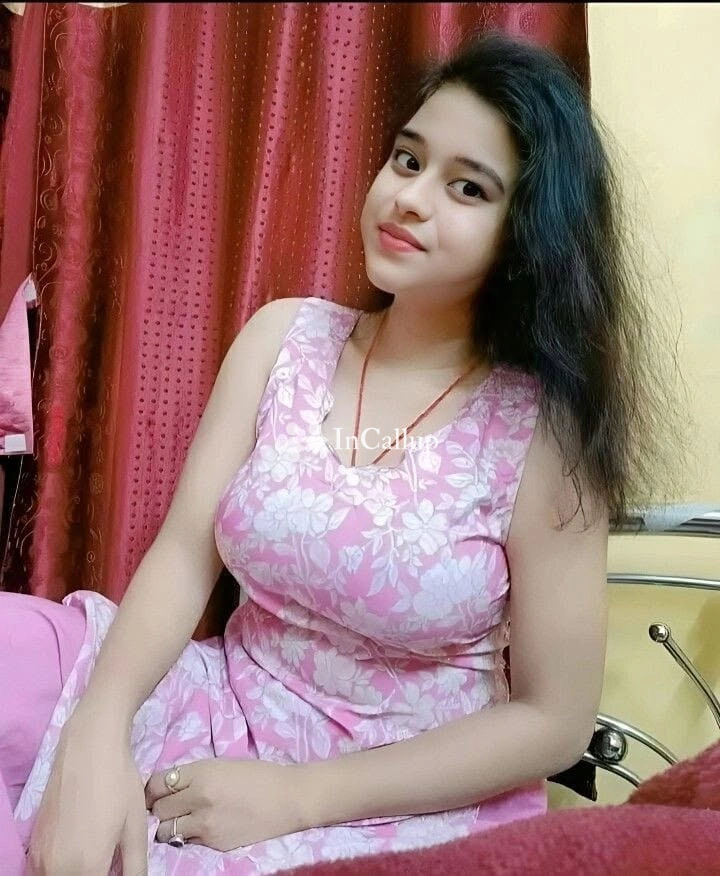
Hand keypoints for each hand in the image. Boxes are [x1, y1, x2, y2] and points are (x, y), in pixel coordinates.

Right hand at [26, 722, 146, 875]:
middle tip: (112, 855)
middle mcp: (56, 870)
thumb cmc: (118, 784)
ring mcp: (40, 857)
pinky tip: (82, 842)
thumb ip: (134, 867)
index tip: (118, 867)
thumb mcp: (136, 828)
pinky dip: (65, 865)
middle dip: (96, 875)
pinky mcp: (33, 843)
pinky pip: (48, 868)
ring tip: (100, 846)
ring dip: (81, 871)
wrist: (89, 747)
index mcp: (85, 869)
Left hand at [145, 758, 314, 852]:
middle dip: (159, 808)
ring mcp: (204, 824)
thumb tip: (170, 787)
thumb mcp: (222, 764)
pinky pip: (187, 842)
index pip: (158, 783)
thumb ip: (195, 775)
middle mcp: (198, 798)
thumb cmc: (258, 775)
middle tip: (168, 807)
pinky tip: (200, 828)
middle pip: (158, 809)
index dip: (153, 789)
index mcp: (201, 772)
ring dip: (169, 826)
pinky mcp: (213, 843)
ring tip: (181, 821)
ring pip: (166, 831)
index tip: (156, 792)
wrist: (287, 799)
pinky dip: (188, 836)